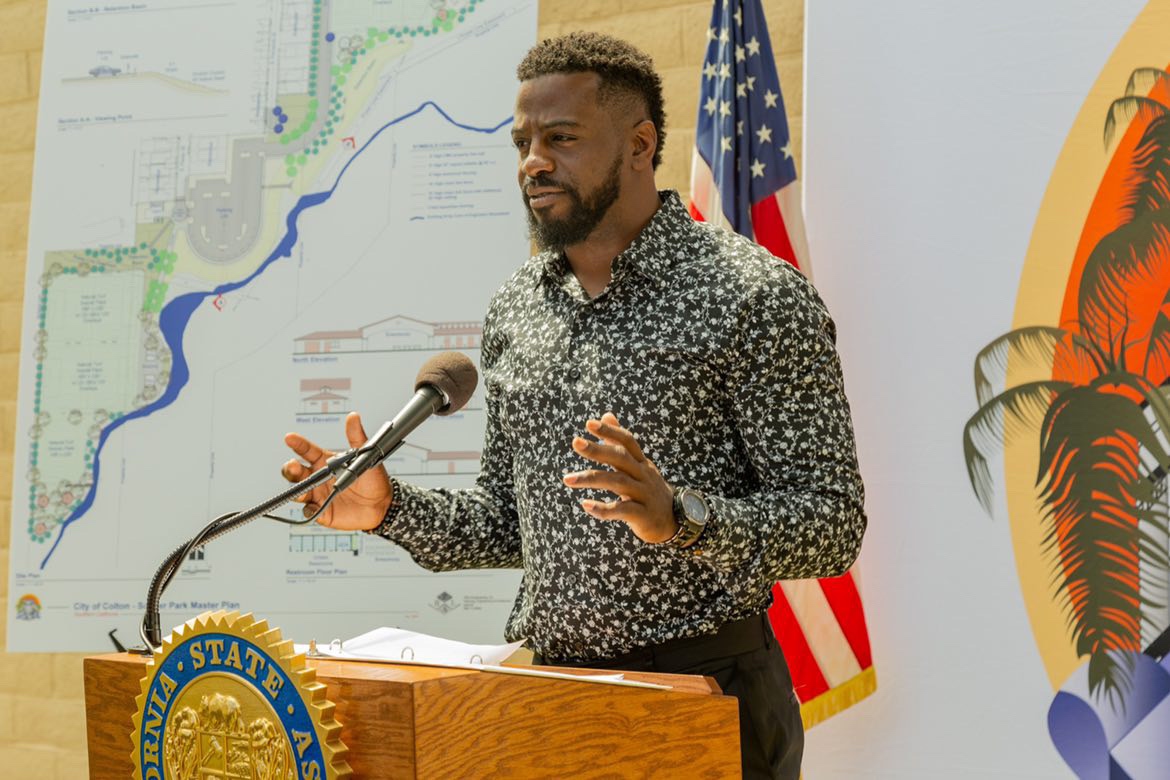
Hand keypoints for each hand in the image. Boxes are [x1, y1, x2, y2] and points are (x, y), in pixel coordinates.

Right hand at [281, 412, 393, 529]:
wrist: (383, 505)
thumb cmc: (373, 479)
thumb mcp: (366, 457)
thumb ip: (357, 437)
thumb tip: (353, 416)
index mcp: (326, 462)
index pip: (307, 451)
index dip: (297, 444)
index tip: (289, 438)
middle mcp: (319, 478)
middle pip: (295, 472)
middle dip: (290, 468)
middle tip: (293, 466)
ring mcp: (319, 495)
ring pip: (298, 491)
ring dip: (297, 490)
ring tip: (302, 491)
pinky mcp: (322, 511)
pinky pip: (309, 511)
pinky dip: (309, 510)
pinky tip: (314, 508)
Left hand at [562, 412, 677, 543]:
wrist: (673, 520)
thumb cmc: (648, 490)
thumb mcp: (638, 464)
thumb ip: (620, 442)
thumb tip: (607, 415)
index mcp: (640, 462)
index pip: (627, 441)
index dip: (610, 431)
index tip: (589, 423)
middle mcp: (643, 475)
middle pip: (621, 458)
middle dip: (598, 450)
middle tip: (575, 442)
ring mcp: (644, 494)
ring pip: (617, 482)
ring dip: (591, 479)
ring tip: (568, 479)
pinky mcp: (643, 515)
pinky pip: (622, 510)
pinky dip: (603, 508)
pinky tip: (586, 505)